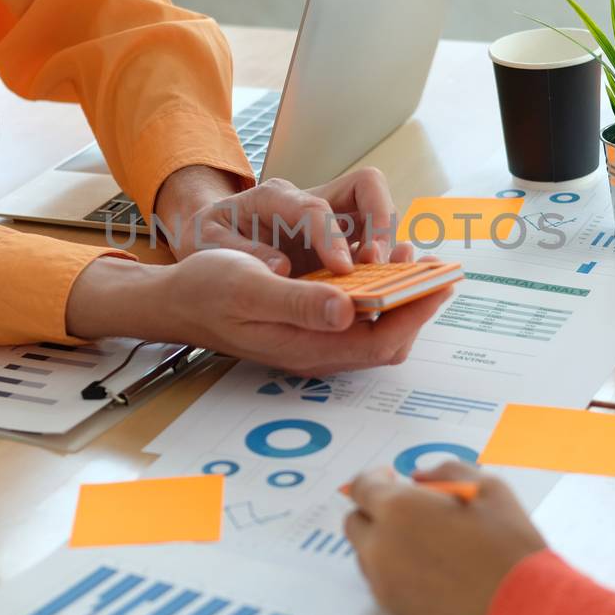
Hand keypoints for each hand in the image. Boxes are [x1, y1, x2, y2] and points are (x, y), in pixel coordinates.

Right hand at [66, 248, 450, 375]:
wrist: (175, 300)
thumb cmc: (207, 291)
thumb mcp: (250, 288)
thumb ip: (299, 303)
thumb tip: (348, 311)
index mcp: (308, 348)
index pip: (382, 342)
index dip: (416, 312)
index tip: (439, 279)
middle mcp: (317, 353)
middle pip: (386, 340)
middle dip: (416, 305)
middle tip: (433, 266)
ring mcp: (313, 343)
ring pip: (374, 330)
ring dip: (399, 299)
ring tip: (413, 261)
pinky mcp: (308, 329)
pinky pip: (357, 320)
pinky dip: (377, 296)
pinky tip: (377, 267)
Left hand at [159, 167, 399, 275]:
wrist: (207, 237)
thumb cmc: (209, 237)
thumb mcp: (208, 244)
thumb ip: (243, 253)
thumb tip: (281, 267)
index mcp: (273, 197)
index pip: (315, 207)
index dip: (332, 236)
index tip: (343, 268)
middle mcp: (309, 200)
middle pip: (366, 188)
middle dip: (381, 221)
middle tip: (380, 264)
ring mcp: (329, 219)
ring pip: (376, 213)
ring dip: (388, 244)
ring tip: (390, 279)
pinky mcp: (338, 241)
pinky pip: (372, 242)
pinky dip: (384, 263)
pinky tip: (384, 287)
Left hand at [343, 462, 545, 614]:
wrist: (524, 614)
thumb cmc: (510, 547)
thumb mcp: (488, 488)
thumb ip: (447, 471)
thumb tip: (419, 477)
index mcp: (399, 510)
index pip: (361, 488)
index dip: (373, 479)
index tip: (389, 477)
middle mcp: (382, 547)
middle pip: (355, 522)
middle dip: (374, 510)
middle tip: (407, 509)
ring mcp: (385, 583)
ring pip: (366, 554)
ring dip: (382, 541)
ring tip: (423, 540)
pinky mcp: (396, 611)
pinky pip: (381, 582)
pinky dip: (393, 569)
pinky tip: (428, 568)